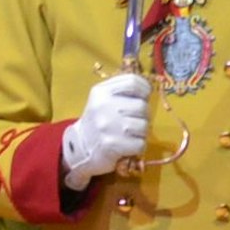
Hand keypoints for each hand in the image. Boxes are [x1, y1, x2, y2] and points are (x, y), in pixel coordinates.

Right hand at [62, 73, 150, 188]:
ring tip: (129, 134)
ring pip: (144, 126)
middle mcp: (103, 106)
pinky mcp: (112, 144)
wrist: (80, 147)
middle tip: (133, 120)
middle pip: (142, 105)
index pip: (132, 82)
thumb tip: (148, 89)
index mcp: (101, 92)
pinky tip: (127, 145)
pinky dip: (138, 147)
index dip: (144, 89)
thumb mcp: (102, 99)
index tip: (143, 97)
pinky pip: (140, 144)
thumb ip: (122, 90)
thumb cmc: (98, 120)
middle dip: (143, 115)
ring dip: (141, 133)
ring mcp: (108, 125)